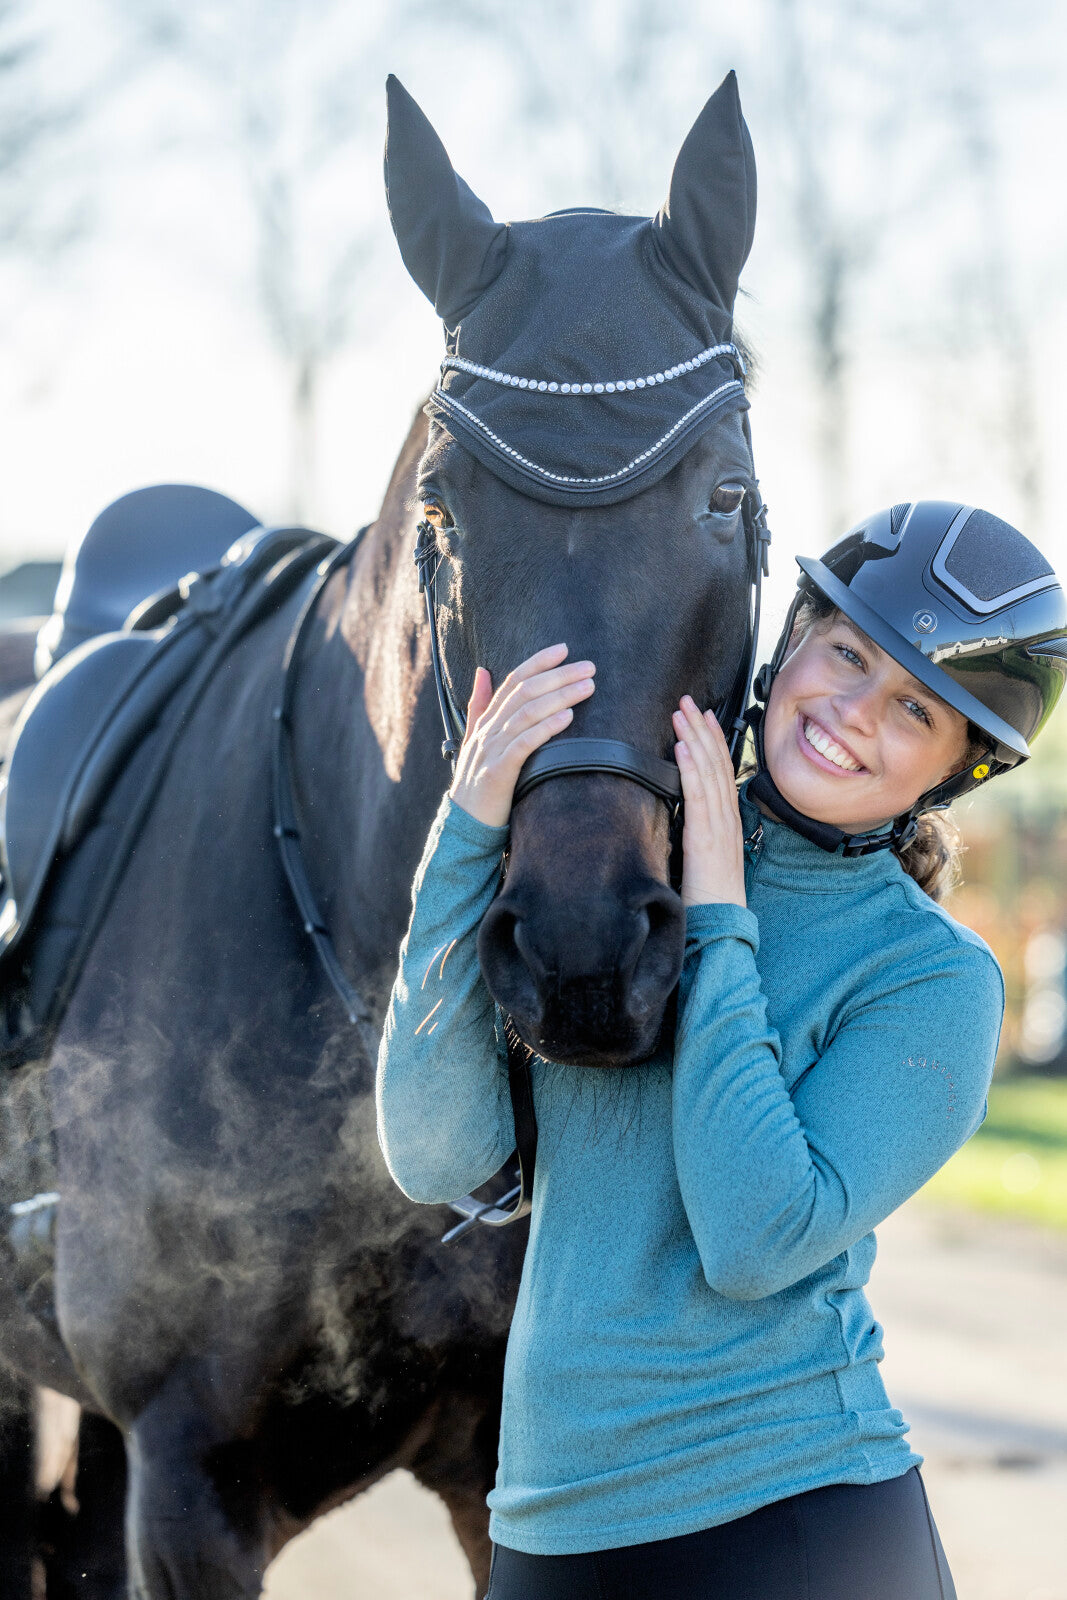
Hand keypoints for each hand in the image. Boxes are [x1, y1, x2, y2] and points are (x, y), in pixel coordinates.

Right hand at [450, 644, 595, 827]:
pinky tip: (567, 717)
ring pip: (527, 713)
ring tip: (587, 686)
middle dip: (558, 675)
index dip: (537, 662)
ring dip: (560, 696)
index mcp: (485, 722)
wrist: (463, 824)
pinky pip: (524, 744)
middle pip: (524, 692)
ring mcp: (492, 750)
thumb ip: (480, 706)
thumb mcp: (474, 740)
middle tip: (589, 666)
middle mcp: (488, 731)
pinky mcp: (498, 772)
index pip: (512, 682)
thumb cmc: (477, 783)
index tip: (564, 649)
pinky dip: (546, 727)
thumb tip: (483, 671)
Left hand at [672, 695, 745, 907]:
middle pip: (716, 763)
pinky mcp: (706, 837)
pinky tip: (682, 748)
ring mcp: (719, 826)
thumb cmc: (709, 896)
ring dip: (693, 739)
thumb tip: (682, 815)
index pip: (722, 771)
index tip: (703, 716)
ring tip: (681, 713)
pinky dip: (692, 768)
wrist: (721, 922)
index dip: (713, 741)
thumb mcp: (705, 856)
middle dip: (701, 729)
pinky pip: (699, 796)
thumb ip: (698, 832)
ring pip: (709, 772)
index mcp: (727, 821)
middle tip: (688, 701)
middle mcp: (726, 817)